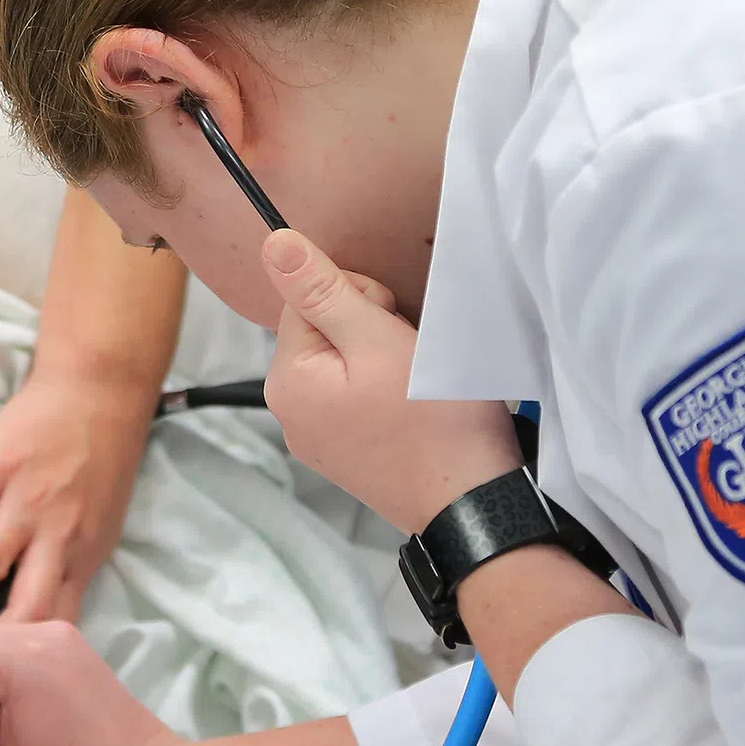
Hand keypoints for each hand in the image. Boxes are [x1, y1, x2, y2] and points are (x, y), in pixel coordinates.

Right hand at [0, 371, 148, 623]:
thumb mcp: (100, 529)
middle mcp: (57, 537)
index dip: (28, 661)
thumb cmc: (100, 464)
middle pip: (24, 608)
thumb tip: (35, 626)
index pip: (53, 623)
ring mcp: (25, 502)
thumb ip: (68, 574)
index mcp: (82, 557)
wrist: (98, 392)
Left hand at [262, 229, 517, 532]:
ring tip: (412, 383)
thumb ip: (321, 289)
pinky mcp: (346, 454)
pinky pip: (354, 398)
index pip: (304, 298)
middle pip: (321, 330)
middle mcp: (289, 413)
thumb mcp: (376, 338)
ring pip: (342, 362)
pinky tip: (409, 407)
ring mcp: (316, 439)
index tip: (391, 324)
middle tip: (407, 357)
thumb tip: (273, 243)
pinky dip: (382, 391)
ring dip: (378, 357)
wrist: (471, 502)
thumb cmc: (431, 418)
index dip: (355, 296)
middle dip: (366, 327)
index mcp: (285, 380)